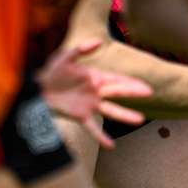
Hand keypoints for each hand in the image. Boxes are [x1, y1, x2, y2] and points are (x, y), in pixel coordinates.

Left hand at [37, 39, 152, 149]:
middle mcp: (96, 92)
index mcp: (95, 77)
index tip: (146, 86)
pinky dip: (101, 137)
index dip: (131, 82)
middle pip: (118, 92)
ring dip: (125, 115)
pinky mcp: (80, 116)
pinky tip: (111, 145)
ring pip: (111, 111)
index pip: (117, 79)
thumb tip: (99, 41)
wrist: (38, 89)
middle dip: (133, 92)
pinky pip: (92, 128)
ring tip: (139, 120)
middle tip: (149, 93)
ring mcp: (89, 105)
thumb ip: (80, 49)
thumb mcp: (64, 58)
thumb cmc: (52, 72)